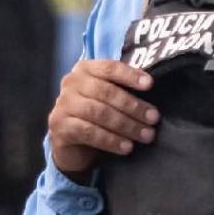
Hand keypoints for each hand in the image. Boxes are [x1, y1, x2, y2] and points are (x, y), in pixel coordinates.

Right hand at [47, 59, 159, 179]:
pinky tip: (126, 147)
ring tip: (145, 135)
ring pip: (99, 113)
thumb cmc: (95, 114)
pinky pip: (89, 132)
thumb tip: (151, 86)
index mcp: (85, 69)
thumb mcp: (108, 96)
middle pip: (106, 92)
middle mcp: (71, 83)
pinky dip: (111, 140)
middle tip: (153, 118)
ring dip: (126, 125)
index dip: (130, 75)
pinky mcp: (60, 127)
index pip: (110, 67)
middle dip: (133, 106)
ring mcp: (63, 104)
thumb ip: (123, 87)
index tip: (150, 85)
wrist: (70, 143)